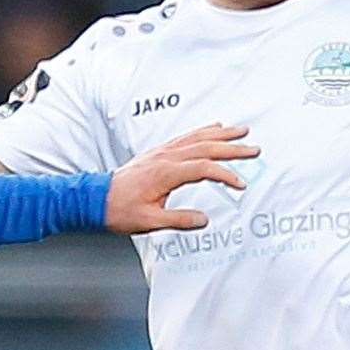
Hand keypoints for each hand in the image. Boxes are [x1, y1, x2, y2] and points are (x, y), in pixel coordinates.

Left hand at [104, 123, 257, 234]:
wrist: (96, 199)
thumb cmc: (119, 210)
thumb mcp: (149, 222)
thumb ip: (178, 220)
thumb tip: (203, 220)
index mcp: (165, 173)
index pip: (203, 169)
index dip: (224, 175)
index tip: (240, 184)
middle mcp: (165, 158)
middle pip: (205, 147)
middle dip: (232, 148)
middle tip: (254, 149)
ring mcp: (161, 152)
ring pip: (197, 137)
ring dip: (221, 134)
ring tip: (241, 132)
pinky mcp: (158, 152)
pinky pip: (186, 136)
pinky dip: (203, 131)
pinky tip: (213, 128)